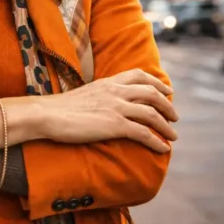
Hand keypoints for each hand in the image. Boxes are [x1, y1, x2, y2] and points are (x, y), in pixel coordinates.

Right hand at [38, 69, 177, 153]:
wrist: (48, 114)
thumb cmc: (60, 108)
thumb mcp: (85, 93)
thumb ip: (100, 95)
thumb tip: (104, 104)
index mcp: (108, 81)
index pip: (139, 75)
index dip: (157, 83)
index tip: (167, 90)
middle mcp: (116, 91)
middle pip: (152, 93)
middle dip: (167, 105)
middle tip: (175, 116)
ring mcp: (117, 108)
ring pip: (152, 114)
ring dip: (166, 126)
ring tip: (173, 135)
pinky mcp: (115, 125)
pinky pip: (143, 133)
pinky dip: (157, 141)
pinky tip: (163, 149)